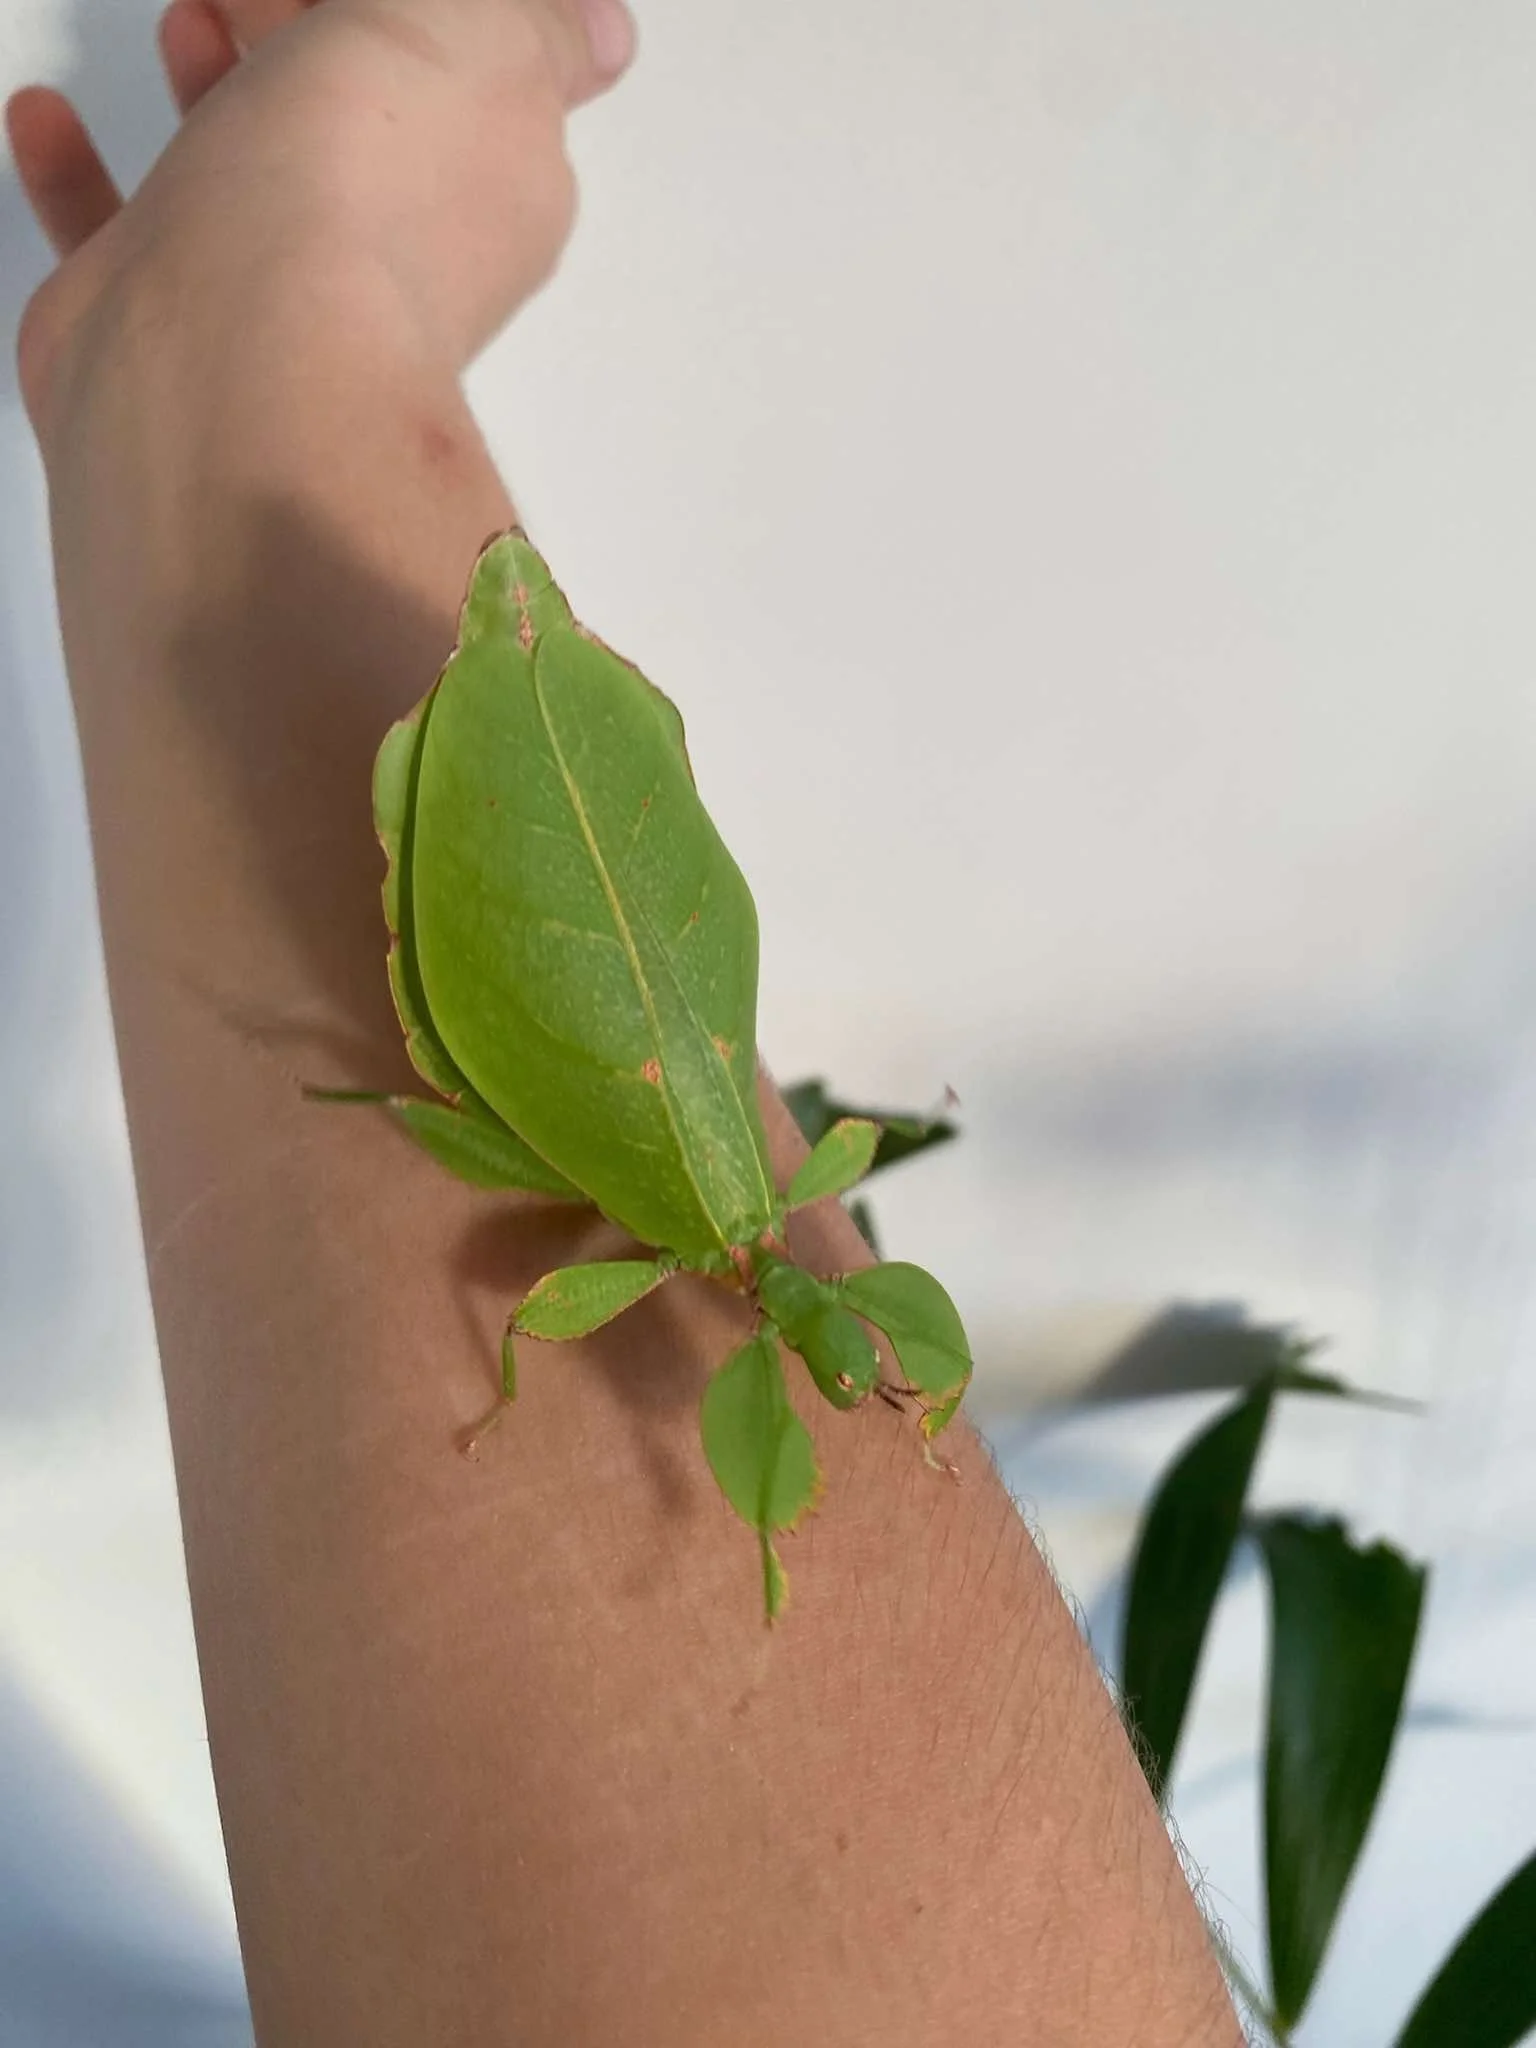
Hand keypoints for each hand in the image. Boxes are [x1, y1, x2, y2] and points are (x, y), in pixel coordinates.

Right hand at [5, 0, 634, 438]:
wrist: (235, 358)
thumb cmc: (364, 182)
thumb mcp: (489, 37)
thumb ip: (541, 25)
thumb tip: (602, 40)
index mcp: (491, 193)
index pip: (475, 89)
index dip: (418, 20)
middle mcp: (395, 258)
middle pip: (360, 130)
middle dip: (311, 37)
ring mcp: (278, 305)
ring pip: (248, 181)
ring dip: (216, 90)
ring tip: (183, 20)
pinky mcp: (167, 342)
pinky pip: (124, 243)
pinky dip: (87, 181)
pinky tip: (48, 120)